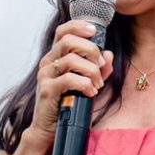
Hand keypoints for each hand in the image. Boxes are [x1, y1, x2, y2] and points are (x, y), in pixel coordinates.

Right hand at [26, 20, 113, 144]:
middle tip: (100, 65)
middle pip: (68, 41)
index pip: (63, 31)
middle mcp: (48, 62)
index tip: (94, 30)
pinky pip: (69, 79)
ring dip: (91, 71)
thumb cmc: (69, 102)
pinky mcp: (47, 89)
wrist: (50, 128)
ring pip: (71, 60)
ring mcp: (45, 75)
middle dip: (91, 50)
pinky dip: (85, 84)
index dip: (78, 26)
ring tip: (97, 84)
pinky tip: (90, 92)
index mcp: (56, 56)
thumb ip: (99, 68)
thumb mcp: (88, 82)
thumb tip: (109, 54)